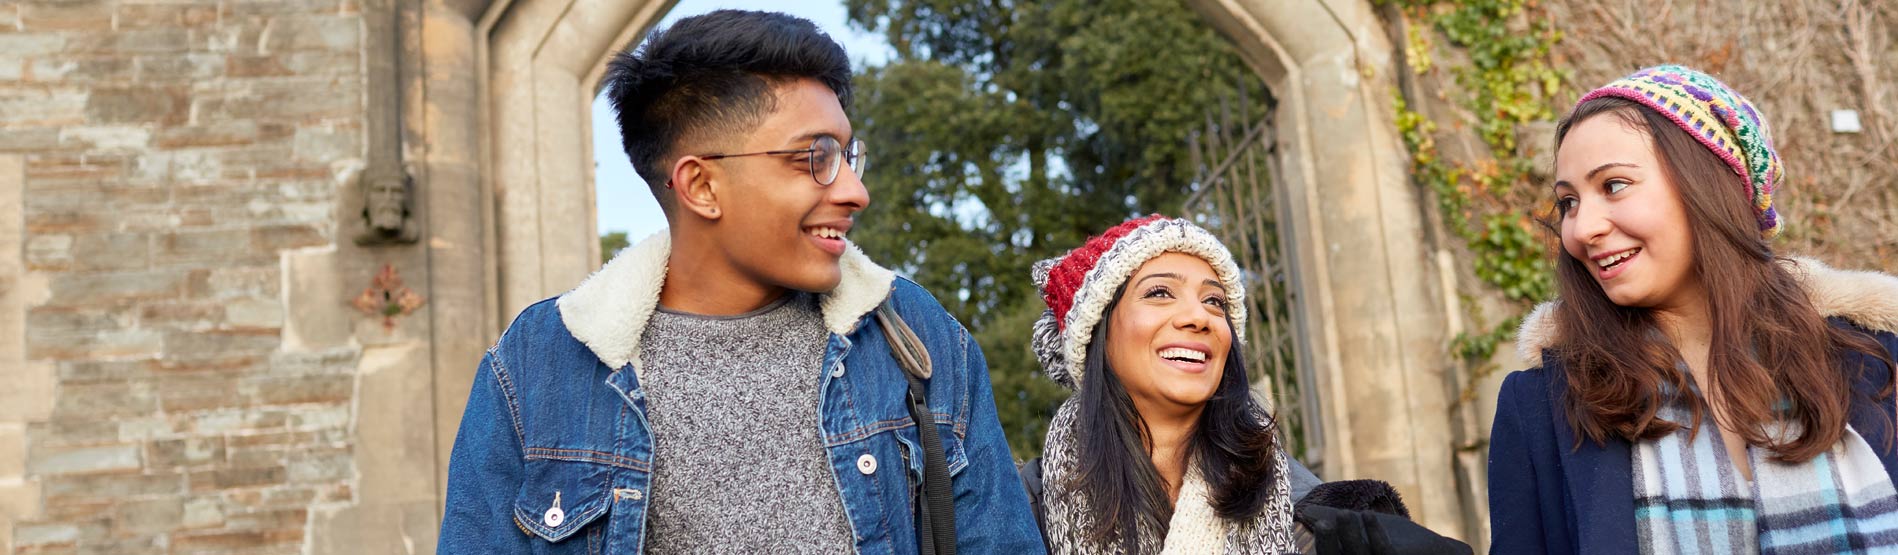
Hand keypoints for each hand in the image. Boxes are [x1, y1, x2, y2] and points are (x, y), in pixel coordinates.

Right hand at [1293, 504, 1471, 554]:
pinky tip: (1367, 515)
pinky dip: (1374, 533)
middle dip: (1328, 545)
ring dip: (1350, 536)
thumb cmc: (1400, 543)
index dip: (1315, 550)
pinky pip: (1385, 552)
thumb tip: (1305, 510)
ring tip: (1346, 514)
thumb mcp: (1364, 530)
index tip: (1302, 535)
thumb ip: (1336, 521)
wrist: (1439, 553)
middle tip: (1322, 521)